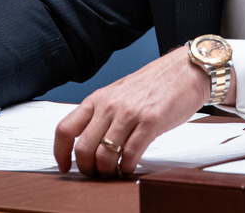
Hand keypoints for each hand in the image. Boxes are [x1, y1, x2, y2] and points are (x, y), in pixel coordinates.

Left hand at [53, 46, 235, 177]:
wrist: (184, 71)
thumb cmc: (154, 84)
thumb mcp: (119, 94)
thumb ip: (102, 114)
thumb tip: (87, 142)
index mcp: (98, 98)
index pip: (66, 128)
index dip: (60, 152)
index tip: (65, 166)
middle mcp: (110, 105)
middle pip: (83, 148)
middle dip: (87, 168)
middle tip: (96, 174)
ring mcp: (130, 113)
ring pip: (105, 155)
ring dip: (107, 172)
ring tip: (114, 173)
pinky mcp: (150, 122)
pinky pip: (130, 154)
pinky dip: (127, 168)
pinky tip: (129, 167)